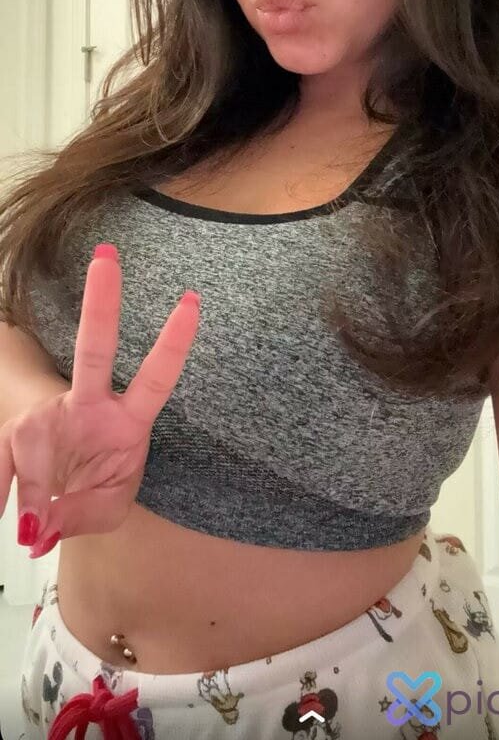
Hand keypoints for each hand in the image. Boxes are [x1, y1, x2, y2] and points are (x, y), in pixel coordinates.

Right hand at [0, 244, 200, 555]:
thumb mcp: (105, 511)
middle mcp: (90, 405)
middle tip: (106, 257)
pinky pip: (4, 465)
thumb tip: (34, 528)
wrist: (64, 495)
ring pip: (30, 438)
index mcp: (129, 419)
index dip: (174, 341)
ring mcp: (52, 414)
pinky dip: (5, 495)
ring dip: (32, 489)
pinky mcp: (19, 435)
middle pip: (96, 348)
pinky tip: (9, 519)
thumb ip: (77, 516)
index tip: (193, 302)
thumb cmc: (97, 489)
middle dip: (101, 302)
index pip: (157, 377)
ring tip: (32, 529)